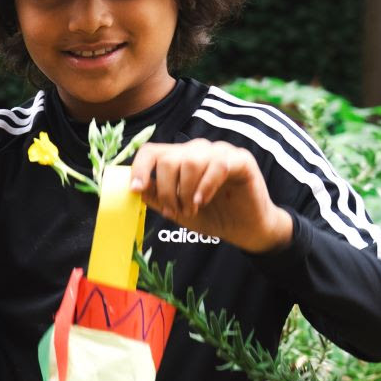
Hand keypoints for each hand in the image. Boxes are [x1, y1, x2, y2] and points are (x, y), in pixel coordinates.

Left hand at [128, 139, 292, 253]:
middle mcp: (198, 150)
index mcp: (179, 158)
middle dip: (167, 190)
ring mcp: (220, 152)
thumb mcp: (176, 209)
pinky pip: (218, 165)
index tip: (135, 189)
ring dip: (186, 191)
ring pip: (190, 161)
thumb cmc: (211, 216)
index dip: (140, 168)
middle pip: (169, 159)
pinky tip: (202, 202)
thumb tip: (135, 187)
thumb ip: (156, 197)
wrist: (245, 229)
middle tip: (174, 211)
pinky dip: (205, 186)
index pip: (152, 151)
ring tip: (192, 209)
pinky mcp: (241, 160)